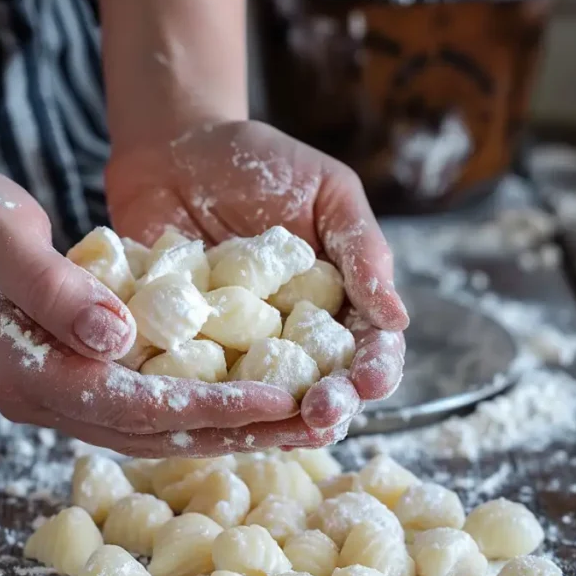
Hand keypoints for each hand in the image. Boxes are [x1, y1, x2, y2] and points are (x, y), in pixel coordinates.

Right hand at [0, 163, 296, 456]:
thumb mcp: (2, 241)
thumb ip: (55, 289)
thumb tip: (120, 339)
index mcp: (30, 377)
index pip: (132, 406)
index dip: (207, 408)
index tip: (276, 402)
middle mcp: (50, 402)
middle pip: (157, 434)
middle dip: (237, 433)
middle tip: (313, 428)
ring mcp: (66, 397)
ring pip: (161, 429)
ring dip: (232, 429)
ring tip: (301, 424)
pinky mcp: (84, 379)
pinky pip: (154, 406)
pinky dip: (207, 406)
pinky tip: (255, 402)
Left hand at [107, 119, 407, 451]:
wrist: (176, 147)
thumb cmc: (262, 162)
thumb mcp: (327, 192)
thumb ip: (362, 249)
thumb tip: (398, 319)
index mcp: (338, 304)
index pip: (369, 349)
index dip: (376, 370)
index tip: (372, 381)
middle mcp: (294, 337)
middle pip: (323, 387)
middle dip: (331, 406)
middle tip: (323, 413)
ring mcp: (239, 348)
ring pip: (267, 400)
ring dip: (278, 420)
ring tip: (283, 428)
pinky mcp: (186, 349)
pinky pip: (199, 384)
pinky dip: (209, 403)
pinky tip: (216, 413)